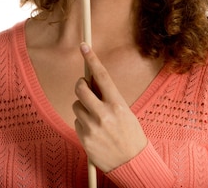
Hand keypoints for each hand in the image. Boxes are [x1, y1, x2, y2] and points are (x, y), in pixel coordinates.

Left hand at [73, 43, 147, 171]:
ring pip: (76, 105)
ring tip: (96, 118)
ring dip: (82, 107)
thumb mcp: (125, 111)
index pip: (102, 76)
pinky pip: (77, 122)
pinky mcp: (84, 138)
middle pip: (80, 88)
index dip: (92, 59)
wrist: (131, 162)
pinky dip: (83, 123)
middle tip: (84, 87)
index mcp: (118, 104)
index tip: (84, 46)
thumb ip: (109, 97)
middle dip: (80, 85)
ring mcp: (92, 127)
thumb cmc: (130, 133)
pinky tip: (94, 132)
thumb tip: (92, 82)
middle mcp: (104, 114)